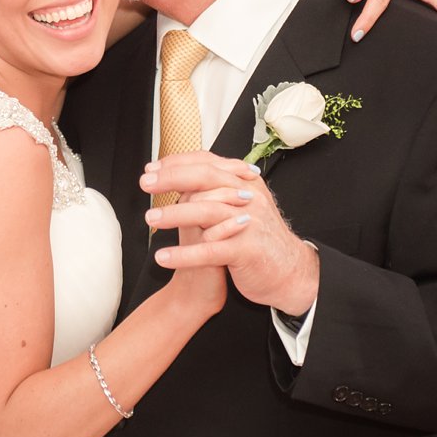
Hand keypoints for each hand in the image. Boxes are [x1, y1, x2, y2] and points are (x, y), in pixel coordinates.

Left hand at [141, 152, 318, 315]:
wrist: (290, 273)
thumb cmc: (258, 240)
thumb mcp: (240, 208)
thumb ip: (215, 192)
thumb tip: (178, 180)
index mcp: (245, 183)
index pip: (208, 163)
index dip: (177, 164)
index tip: (151, 170)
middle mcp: (249, 197)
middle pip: (206, 179)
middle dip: (172, 180)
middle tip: (145, 184)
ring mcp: (250, 223)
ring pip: (207, 211)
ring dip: (175, 214)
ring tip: (150, 219)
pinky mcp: (247, 250)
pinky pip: (211, 250)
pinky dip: (185, 254)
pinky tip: (162, 257)